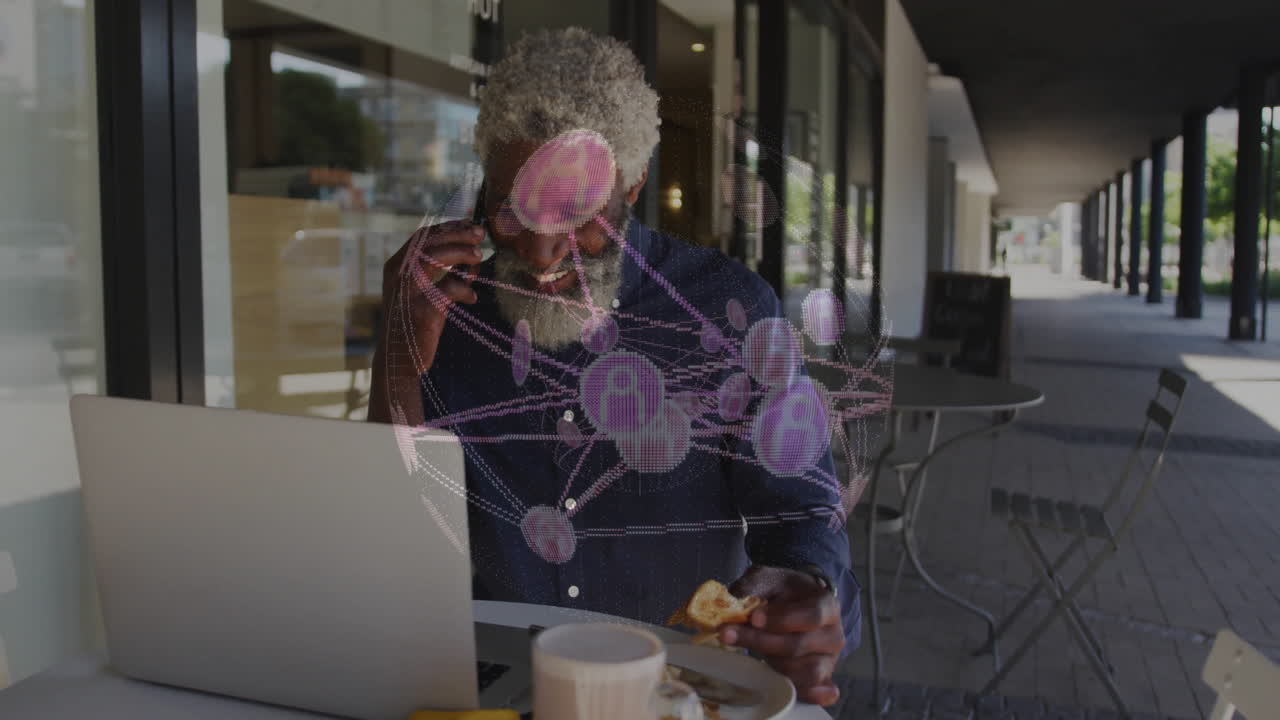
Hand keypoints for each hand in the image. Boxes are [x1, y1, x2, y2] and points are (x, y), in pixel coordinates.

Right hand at [380, 220, 484, 374]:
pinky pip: (447, 290)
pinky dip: (463, 290)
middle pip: (429, 242)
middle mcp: (398, 274)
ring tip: (479, 257)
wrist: (399, 360)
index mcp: (396, 266)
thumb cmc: (415, 325)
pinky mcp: (420, 310)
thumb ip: (444, 276)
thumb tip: (472, 261)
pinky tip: (471, 297)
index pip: (423, 237)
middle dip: (458, 234)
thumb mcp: (426, 294)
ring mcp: (407, 291)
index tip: (471, 225)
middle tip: (480, 235)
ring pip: (434, 258)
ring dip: (460, 253)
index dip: (449, 227)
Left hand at [719, 566, 843, 706]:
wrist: (797, 603)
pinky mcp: (821, 679)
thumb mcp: (770, 578)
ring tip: (750, 652)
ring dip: (771, 663)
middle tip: (727, 634)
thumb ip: (754, 585)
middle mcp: (833, 635)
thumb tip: (734, 598)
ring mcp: (829, 660)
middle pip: (799, 646)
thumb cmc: (784, 592)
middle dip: (760, 642)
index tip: (754, 618)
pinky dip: (802, 693)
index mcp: (827, 605)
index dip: (782, 619)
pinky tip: (783, 689)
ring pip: (803, 672)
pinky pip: (813, 691)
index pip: (811, 615)